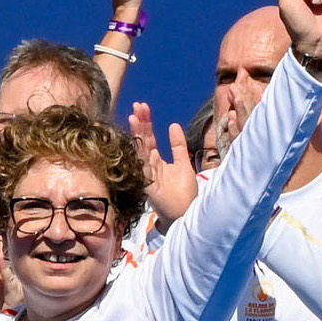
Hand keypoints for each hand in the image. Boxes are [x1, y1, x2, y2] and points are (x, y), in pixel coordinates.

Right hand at [130, 102, 197, 224]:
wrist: (185, 215)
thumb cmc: (184, 193)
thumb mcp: (183, 164)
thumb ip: (178, 146)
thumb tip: (173, 125)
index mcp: (157, 161)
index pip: (149, 138)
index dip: (147, 122)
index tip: (144, 106)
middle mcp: (149, 166)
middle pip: (143, 141)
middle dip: (141, 123)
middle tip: (138, 105)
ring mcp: (147, 175)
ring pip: (141, 151)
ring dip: (138, 134)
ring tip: (135, 117)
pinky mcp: (148, 185)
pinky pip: (144, 167)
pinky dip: (142, 154)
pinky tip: (141, 140)